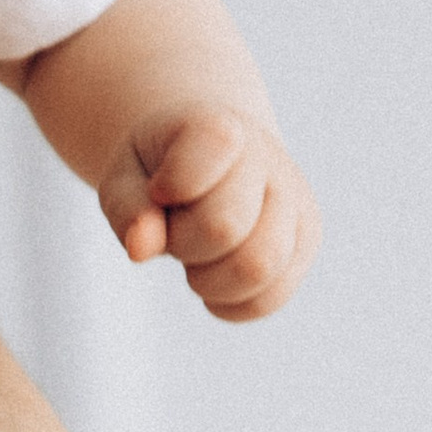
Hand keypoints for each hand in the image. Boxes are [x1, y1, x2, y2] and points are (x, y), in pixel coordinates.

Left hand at [99, 106, 318, 322]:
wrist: (210, 160)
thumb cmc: (159, 171)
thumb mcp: (125, 177)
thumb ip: (128, 208)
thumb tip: (141, 249)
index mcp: (220, 128)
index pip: (210, 154)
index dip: (170, 186)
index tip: (159, 187)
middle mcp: (268, 159)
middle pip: (223, 228)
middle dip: (182, 244)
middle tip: (173, 232)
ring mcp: (295, 200)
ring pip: (257, 268)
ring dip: (209, 281)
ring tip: (195, 259)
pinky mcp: (305, 242)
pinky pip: (269, 298)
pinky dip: (229, 304)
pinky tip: (213, 279)